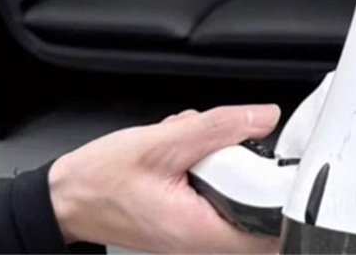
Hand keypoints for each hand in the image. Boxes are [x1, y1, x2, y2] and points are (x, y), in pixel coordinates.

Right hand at [48, 103, 282, 253]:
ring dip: (219, 158)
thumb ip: (218, 128)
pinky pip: (213, 187)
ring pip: (232, 190)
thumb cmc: (100, 180)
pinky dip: (203, 162)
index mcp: (198, 230)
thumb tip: (264, 116)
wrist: (66, 196)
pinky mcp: (185, 217)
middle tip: (219, 143)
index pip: (268, 231)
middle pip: (255, 206)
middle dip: (244, 164)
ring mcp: (192, 230)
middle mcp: (199, 240)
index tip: (289, 166)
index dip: (286, 199)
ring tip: (186, 143)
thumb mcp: (163, 142)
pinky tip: (178, 148)